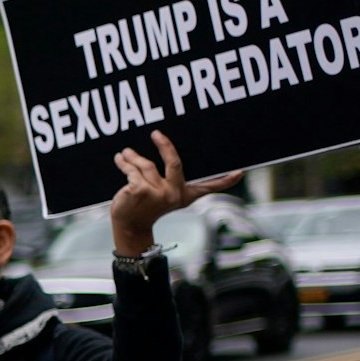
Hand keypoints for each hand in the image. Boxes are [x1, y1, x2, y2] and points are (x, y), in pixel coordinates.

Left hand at [110, 131, 242, 255]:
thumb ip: (171, 180)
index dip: (225, 180)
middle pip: (174, 162)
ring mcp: (157, 193)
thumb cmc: (146, 208)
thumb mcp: (165, 197)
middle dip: (165, 145)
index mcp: (184, 195)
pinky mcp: (140, 190)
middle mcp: (174, 194)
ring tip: (126, 152)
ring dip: (132, 156)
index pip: (208, 187)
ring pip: (145, 165)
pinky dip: (123, 163)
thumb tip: (173, 160)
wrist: (129, 227)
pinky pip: (132, 170)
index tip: (240, 172)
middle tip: (156, 133)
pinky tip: (119, 160)